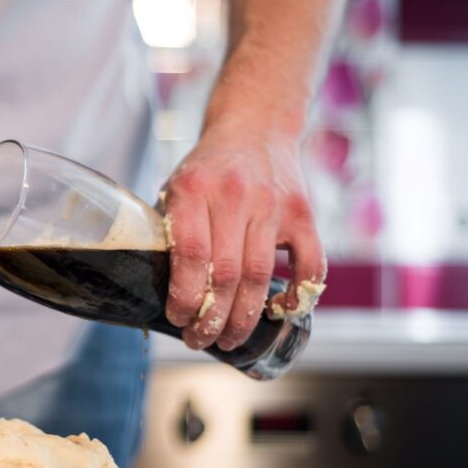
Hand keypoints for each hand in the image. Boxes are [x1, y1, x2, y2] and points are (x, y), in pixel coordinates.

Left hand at [160, 131, 326, 350]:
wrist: (255, 127)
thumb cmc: (208, 169)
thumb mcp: (177, 188)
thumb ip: (170, 231)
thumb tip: (157, 289)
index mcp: (195, 189)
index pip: (191, 254)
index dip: (184, 296)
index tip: (178, 319)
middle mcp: (236, 196)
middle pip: (225, 274)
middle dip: (211, 318)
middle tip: (199, 340)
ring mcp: (273, 206)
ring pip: (259, 276)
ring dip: (243, 317)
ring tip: (228, 340)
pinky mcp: (303, 214)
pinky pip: (309, 264)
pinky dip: (297, 295)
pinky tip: (278, 312)